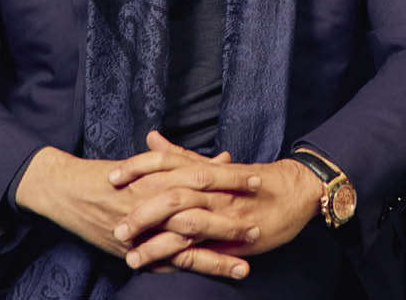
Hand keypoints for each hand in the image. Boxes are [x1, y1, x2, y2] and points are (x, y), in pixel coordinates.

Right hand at [19, 135, 259, 277]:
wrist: (71, 190)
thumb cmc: (114, 175)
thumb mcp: (151, 164)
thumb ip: (190, 162)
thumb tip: (225, 160)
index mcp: (160, 174)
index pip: (200, 175)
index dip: (229, 180)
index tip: (256, 181)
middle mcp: (154, 199)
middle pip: (199, 209)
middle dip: (230, 218)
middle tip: (259, 224)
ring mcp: (145, 227)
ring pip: (186, 242)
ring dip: (217, 253)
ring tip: (246, 263)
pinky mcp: (135, 250)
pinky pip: (167, 263)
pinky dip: (189, 270)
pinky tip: (210, 277)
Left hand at [111, 132, 320, 272]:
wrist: (293, 193)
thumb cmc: (250, 179)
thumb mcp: (214, 165)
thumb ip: (180, 155)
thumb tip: (151, 138)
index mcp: (204, 169)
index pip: (165, 163)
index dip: (137, 168)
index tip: (112, 177)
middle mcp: (211, 189)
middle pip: (170, 194)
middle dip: (140, 209)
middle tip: (115, 222)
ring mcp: (221, 214)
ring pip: (183, 224)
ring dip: (154, 239)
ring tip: (128, 251)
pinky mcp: (231, 238)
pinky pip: (201, 250)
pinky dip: (178, 258)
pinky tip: (157, 267)